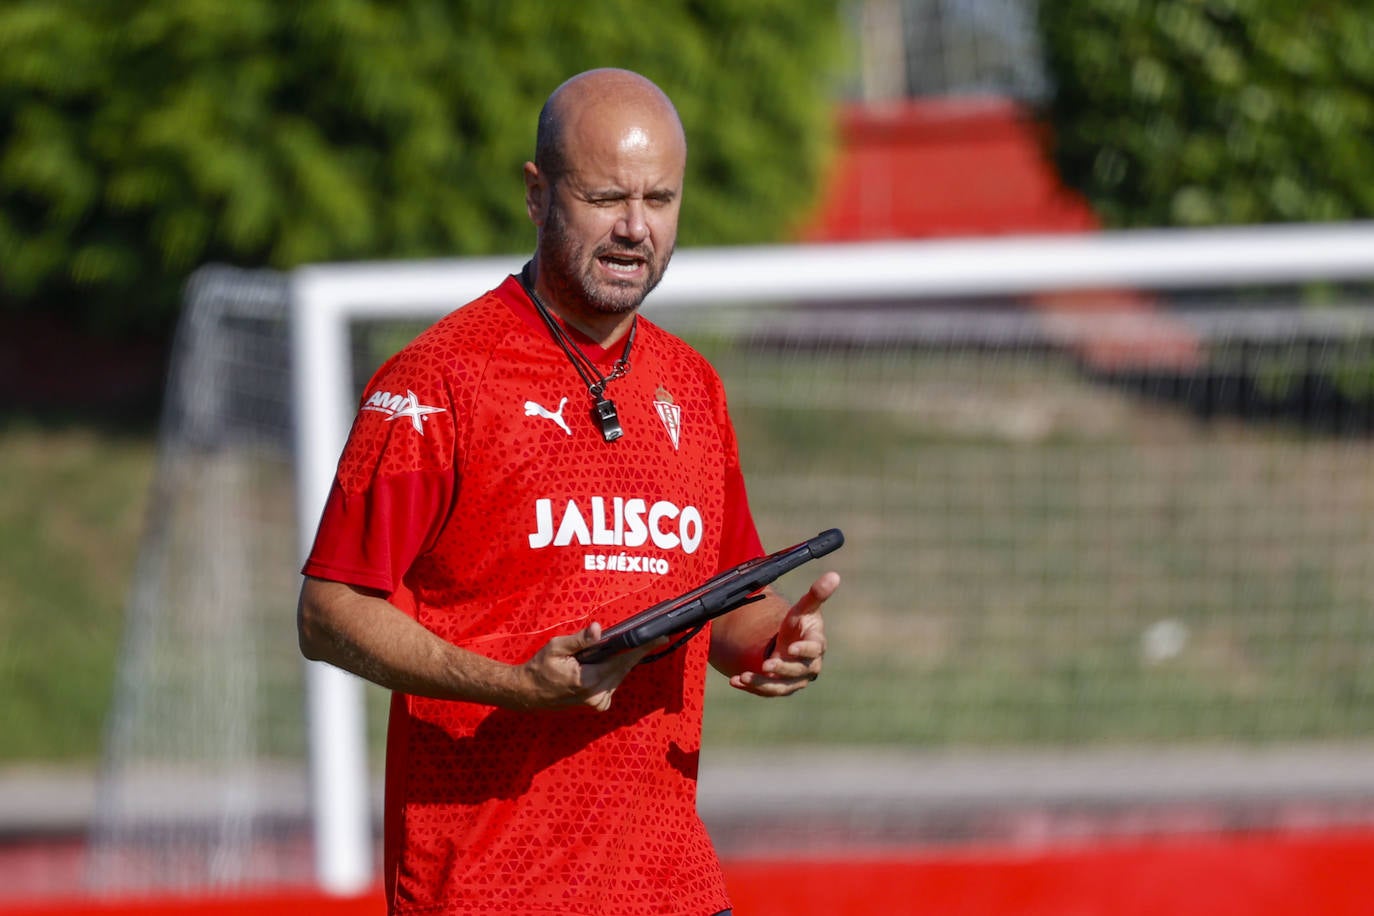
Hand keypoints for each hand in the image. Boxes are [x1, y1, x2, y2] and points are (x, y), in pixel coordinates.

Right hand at [519, 623, 664, 711]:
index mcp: (589, 681)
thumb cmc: (540, 668)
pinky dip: (616, 670)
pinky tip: (613, 659)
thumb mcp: (556, 648)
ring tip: (636, 643)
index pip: (622, 661)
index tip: (659, 638)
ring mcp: (598, 701)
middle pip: (625, 668)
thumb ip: (580, 640)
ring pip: (620, 675)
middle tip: (656, 636)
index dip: (642, 648)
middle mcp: (597, 695)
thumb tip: (598, 630)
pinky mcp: (597, 704)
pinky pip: (613, 682)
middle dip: (639, 651)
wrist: (528, 693)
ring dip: (626, 660)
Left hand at [729, 571, 838, 696]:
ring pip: (781, 687)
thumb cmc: (800, 623)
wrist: (790, 642)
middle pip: (797, 671)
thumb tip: (834, 575)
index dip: (803, 650)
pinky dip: (752, 687)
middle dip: (782, 669)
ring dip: (762, 683)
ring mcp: (794, 680)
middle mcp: (808, 666)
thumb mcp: (805, 608)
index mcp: (816, 645)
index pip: (814, 650)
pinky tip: (735, 681)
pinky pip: (767, 691)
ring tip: (744, 677)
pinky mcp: (779, 687)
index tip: (790, 648)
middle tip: (766, 664)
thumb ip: (817, 594)